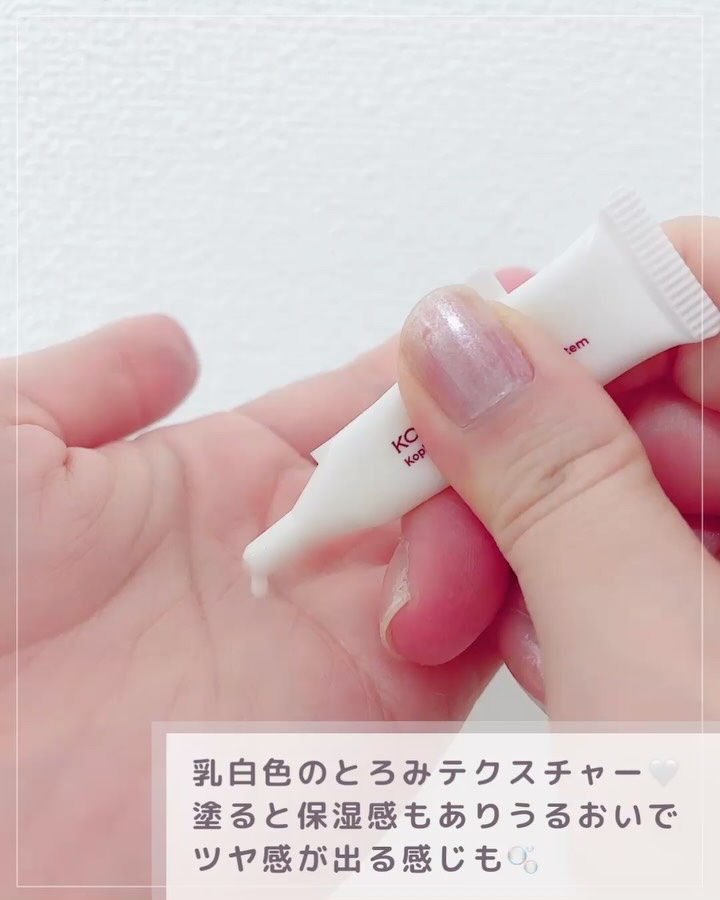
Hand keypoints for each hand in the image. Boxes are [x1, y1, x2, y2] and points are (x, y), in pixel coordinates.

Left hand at [4, 283, 528, 891]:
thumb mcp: (4, 454)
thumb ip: (88, 387)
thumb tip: (167, 343)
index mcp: (217, 487)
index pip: (358, 401)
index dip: (429, 352)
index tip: (494, 303)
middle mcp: (292, 560)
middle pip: (433, 465)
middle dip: (495, 408)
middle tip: (548, 356)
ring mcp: (338, 638)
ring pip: (474, 542)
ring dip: (511, 485)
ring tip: (527, 437)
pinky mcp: (372, 723)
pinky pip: (482, 638)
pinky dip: (517, 582)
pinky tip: (526, 528)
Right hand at [388, 216, 719, 720]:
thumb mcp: (656, 679)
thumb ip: (550, 489)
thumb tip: (457, 343)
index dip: (595, 300)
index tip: (480, 341)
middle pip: (648, 387)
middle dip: (521, 439)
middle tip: (432, 495)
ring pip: (611, 472)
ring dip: (517, 526)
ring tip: (465, 597)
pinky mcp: (701, 610)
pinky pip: (613, 545)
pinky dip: (548, 578)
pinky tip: (519, 631)